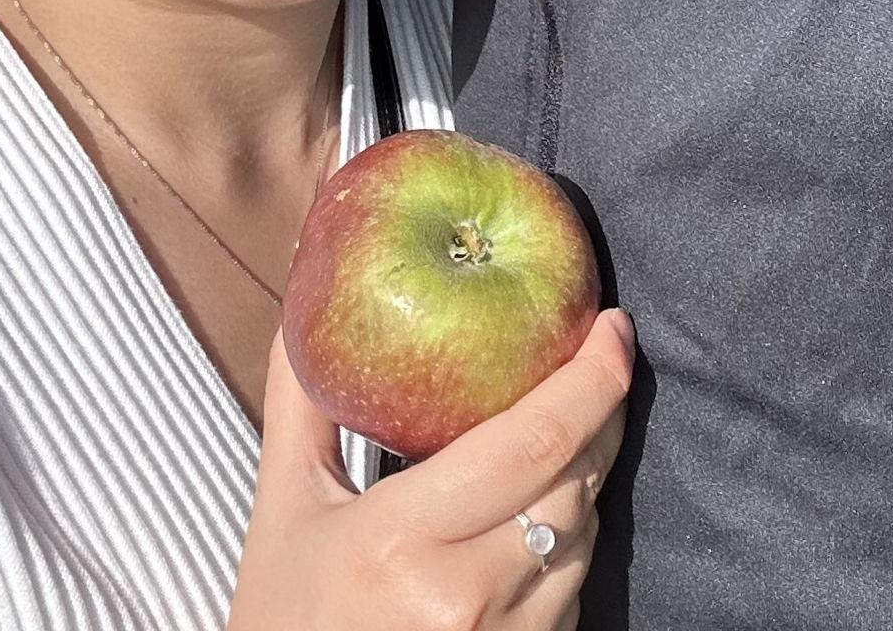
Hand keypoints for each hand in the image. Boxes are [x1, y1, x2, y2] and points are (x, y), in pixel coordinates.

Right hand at [228, 307, 633, 630]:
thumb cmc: (284, 623)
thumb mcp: (283, 510)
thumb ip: (301, 403)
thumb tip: (305, 294)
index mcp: (403, 539)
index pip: (535, 441)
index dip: (592, 377)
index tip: (610, 325)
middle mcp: (466, 595)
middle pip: (575, 482)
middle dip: (602, 413)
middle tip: (602, 359)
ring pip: (582, 539)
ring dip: (583, 481)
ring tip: (565, 435)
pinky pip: (570, 594)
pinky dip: (564, 545)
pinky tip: (534, 518)